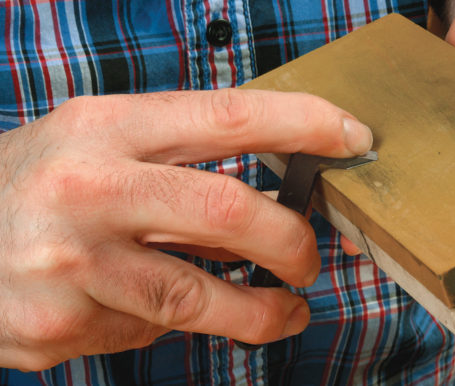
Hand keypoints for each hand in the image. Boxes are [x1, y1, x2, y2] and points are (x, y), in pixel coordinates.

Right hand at [0, 89, 372, 370]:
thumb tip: (269, 206)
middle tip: (310, 258)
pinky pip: (149, 331)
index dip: (303, 124)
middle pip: (229, 209)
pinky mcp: (58, 326)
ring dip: (260, 311)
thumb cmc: (35, 185)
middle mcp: (87, 188)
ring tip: (285, 311)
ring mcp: (69, 263)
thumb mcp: (96, 148)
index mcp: (103, 127)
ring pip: (199, 297)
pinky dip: (170, 324)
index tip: (353, 137)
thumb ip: (178, 168)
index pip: (227, 115)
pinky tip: (155, 310)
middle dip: (291, 240)